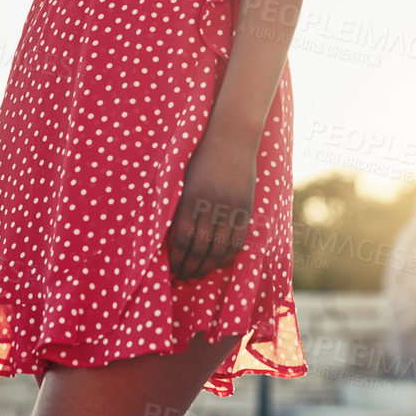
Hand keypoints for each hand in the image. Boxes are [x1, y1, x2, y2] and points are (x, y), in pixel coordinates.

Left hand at [165, 129, 257, 280]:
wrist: (231, 137)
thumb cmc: (200, 156)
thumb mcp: (183, 179)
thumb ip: (178, 206)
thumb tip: (170, 237)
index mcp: (190, 198)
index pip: (181, 239)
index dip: (175, 259)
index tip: (170, 269)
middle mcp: (210, 205)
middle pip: (199, 248)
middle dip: (189, 267)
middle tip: (182, 277)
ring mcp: (230, 208)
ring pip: (218, 248)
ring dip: (206, 266)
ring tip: (197, 274)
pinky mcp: (245, 208)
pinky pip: (237, 240)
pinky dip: (227, 256)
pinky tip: (218, 263)